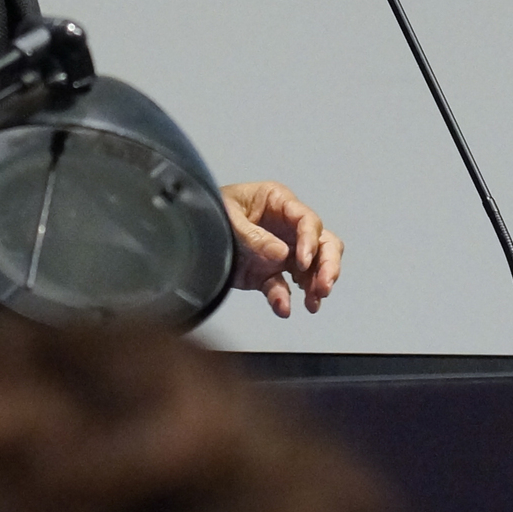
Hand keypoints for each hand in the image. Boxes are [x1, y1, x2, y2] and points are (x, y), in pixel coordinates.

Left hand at [221, 180, 343, 317]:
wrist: (184, 233)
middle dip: (328, 264)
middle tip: (325, 286)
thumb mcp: (227, 216)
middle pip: (323, 243)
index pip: (307, 220)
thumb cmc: (208, 210)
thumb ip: (253, 235)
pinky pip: (282, 288)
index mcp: (278, 202)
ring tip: (313, 303)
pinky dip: (284, 299)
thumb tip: (282, 254)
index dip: (311, 241)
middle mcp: (286, 226)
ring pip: (312, 268)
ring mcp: (280, 252)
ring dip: (316, 285)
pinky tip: (283, 309)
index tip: (304, 262)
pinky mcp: (267, 274)